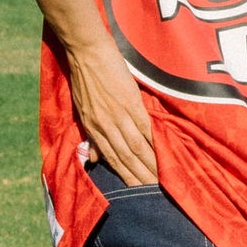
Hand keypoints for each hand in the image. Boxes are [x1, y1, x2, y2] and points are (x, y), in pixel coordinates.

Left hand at [64, 36, 157, 185]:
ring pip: (136, 147)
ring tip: (163, 180)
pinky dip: (154, 143)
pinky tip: (165, 154)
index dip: (126, 176)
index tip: (139, 191)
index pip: (112, 159)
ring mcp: (118, 115)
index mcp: (93, 128)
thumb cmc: (84, 78)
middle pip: (126, 158)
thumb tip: (95, 159)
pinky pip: (144, 128)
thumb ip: (90, 134)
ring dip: (150, 165)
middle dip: (141, 177)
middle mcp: (105, 126)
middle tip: (156, 195)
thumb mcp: (82, 110)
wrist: (86, 51)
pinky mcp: (130, 102)